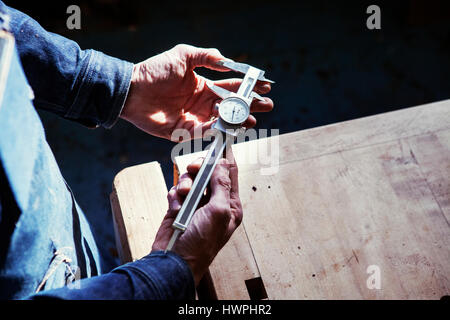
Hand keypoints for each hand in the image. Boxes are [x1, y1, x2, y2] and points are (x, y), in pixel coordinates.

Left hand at [120, 44, 273, 140]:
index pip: (232, 86)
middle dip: (250, 106)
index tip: (266, 86)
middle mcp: (202, 103)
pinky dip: (218, 131)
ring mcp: (195, 118)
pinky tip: (230, 126)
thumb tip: (228, 62)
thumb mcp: (183, 55)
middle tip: (267, 106)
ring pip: (223, 122)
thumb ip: (206, 56)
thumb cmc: (155, 71)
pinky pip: (205, 133)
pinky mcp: (184, 132)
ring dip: (239, 121)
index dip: (249, 86)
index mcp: (204, 85)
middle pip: (232, 106)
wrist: (133, 90)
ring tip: (252, 119)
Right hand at [151, 150, 242, 285]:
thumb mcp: (218, 211)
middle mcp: (214, 202)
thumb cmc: (201, 242)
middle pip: (209, 173)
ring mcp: (196, 205)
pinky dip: (174, 196)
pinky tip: (175, 208)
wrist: (174, 261)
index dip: (226, 158)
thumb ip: (221, 185)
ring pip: (191, 179)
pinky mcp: (180, 207)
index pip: (230, 174)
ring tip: (182, 196)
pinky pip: (177, 190)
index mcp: (230, 205)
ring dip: (185, 184)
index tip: (221, 142)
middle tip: (194, 167)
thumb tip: (224, 163)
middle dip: (200, 169)